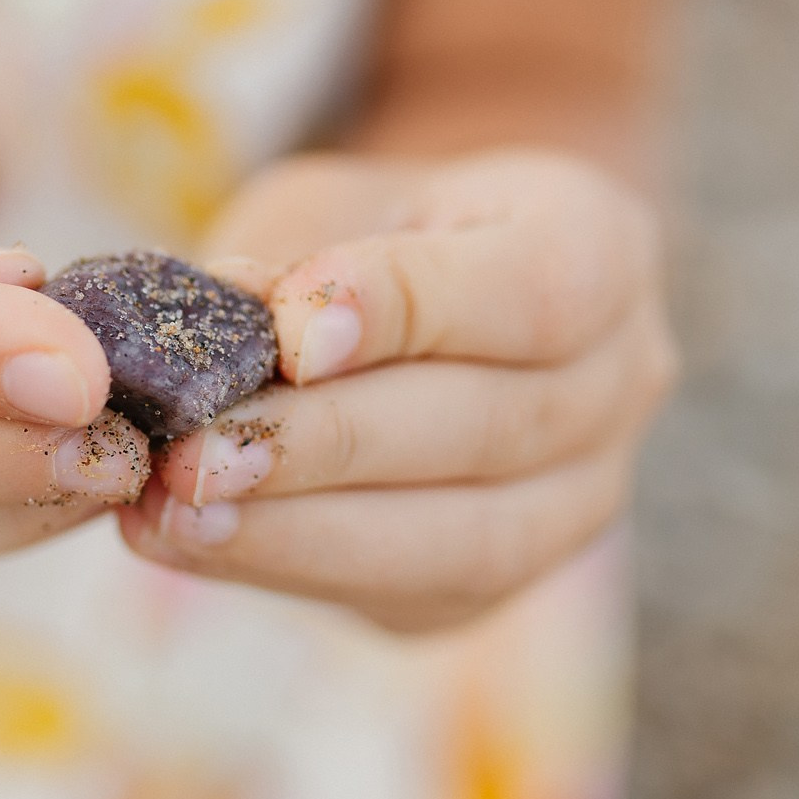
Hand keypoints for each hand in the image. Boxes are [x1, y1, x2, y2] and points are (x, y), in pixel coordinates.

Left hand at [118, 151, 676, 631]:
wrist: (415, 310)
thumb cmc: (367, 236)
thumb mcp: (333, 205)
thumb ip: (296, 254)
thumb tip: (232, 312)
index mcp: (603, 250)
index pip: (535, 293)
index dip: (412, 312)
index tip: (290, 336)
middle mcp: (620, 383)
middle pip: (493, 430)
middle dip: (329, 447)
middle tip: (196, 451)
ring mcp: (575, 502)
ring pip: (465, 542)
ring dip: (305, 533)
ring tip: (178, 512)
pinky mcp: (495, 587)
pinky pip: (405, 593)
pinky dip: (286, 567)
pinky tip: (188, 540)